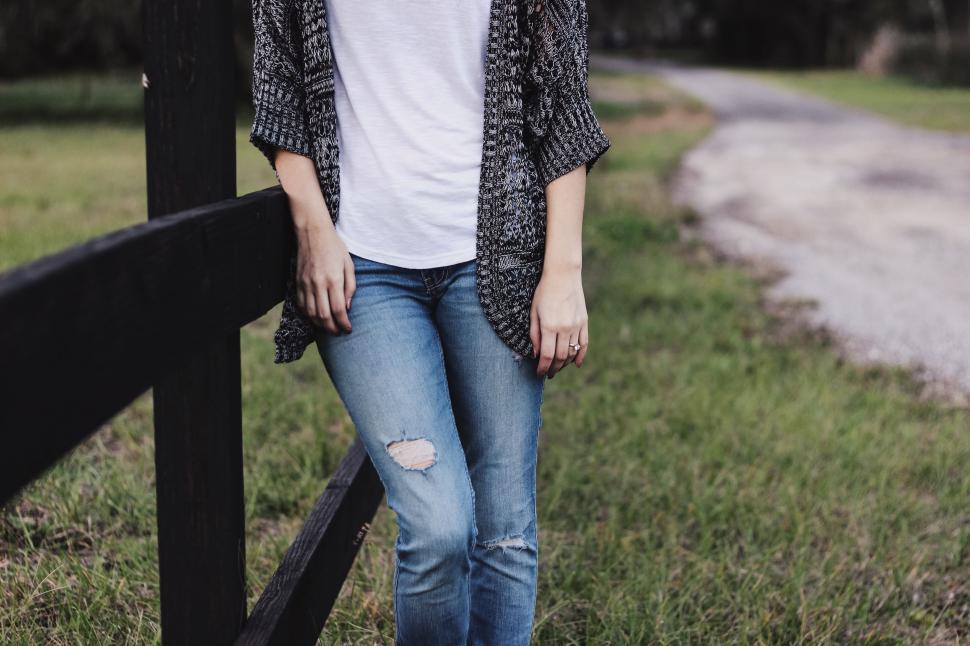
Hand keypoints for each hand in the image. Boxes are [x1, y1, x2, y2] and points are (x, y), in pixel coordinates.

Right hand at [294, 214, 354, 335]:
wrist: (313, 232)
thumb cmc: (335, 247)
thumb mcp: (349, 264)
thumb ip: (350, 287)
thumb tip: (348, 307)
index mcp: (333, 279)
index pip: (338, 309)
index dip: (344, 323)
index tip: (348, 329)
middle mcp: (318, 284)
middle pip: (323, 315)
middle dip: (332, 328)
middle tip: (339, 332)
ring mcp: (305, 284)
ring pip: (310, 313)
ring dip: (319, 324)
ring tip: (328, 327)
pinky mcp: (297, 282)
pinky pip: (301, 304)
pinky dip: (308, 314)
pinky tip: (315, 317)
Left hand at [529, 264, 588, 377]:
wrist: (563, 275)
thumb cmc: (544, 292)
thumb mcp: (533, 312)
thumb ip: (534, 334)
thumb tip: (535, 354)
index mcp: (549, 326)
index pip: (546, 355)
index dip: (543, 368)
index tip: (539, 373)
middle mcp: (564, 328)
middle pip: (560, 357)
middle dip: (553, 369)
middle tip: (548, 374)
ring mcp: (576, 326)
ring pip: (572, 353)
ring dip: (565, 364)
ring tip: (558, 368)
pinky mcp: (584, 322)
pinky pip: (584, 344)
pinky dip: (581, 356)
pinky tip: (577, 364)